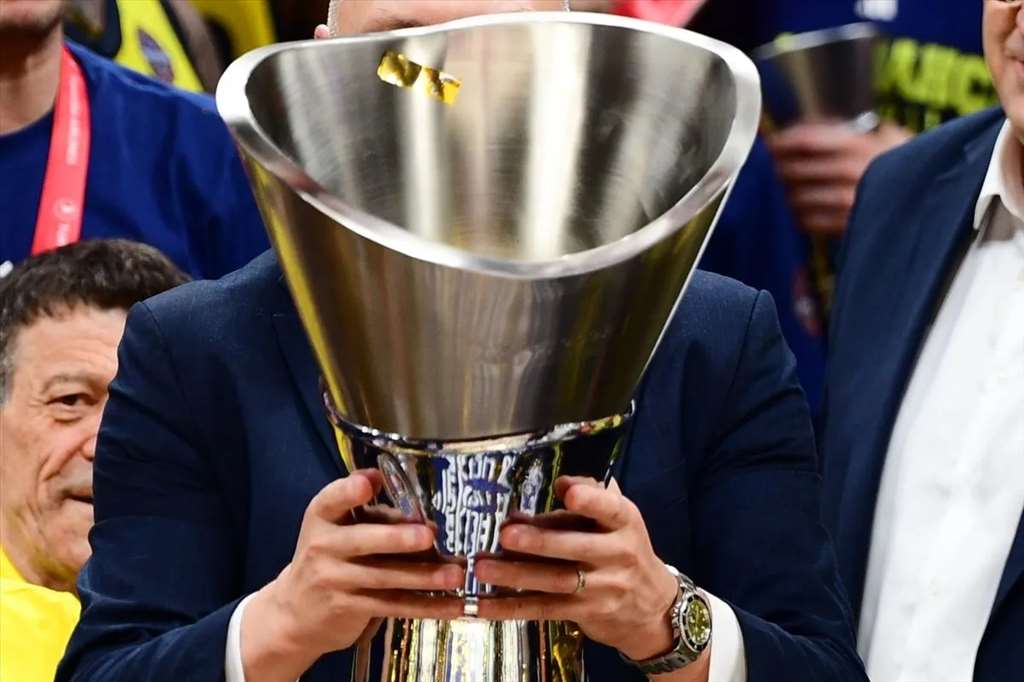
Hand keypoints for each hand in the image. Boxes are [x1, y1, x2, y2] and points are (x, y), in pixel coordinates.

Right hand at [241, 470, 465, 681]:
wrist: (295, 613)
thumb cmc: (330, 558)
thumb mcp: (341, 530)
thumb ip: (378, 518)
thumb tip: (428, 522)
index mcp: (322, 517)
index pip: (331, 500)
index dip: (348, 491)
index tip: (368, 483)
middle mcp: (324, 546)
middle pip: (362, 540)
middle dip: (396, 538)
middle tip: (428, 535)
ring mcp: (334, 579)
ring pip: (384, 577)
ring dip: (423, 576)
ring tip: (455, 574)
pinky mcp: (348, 608)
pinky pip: (392, 605)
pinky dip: (425, 605)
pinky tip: (451, 604)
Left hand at [474, 477, 679, 661]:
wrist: (651, 606)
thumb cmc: (620, 550)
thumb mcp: (610, 522)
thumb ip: (571, 511)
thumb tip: (518, 512)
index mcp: (624, 522)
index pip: (610, 509)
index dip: (590, 500)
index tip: (566, 490)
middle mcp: (618, 553)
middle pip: (577, 547)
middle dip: (540, 541)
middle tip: (506, 534)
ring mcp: (603, 587)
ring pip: (556, 581)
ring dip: (516, 574)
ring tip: (483, 567)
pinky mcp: (586, 613)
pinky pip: (545, 609)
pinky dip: (512, 607)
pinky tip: (484, 605)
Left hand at [768, 122, 911, 235]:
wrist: (939, 200)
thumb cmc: (912, 165)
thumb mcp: (891, 136)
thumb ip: (855, 131)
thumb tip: (815, 125)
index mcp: (859, 145)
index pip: (805, 140)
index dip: (782, 141)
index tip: (771, 143)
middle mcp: (850, 171)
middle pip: (795, 169)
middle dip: (781, 168)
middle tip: (775, 167)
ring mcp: (847, 200)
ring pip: (797, 197)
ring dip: (790, 193)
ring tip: (791, 189)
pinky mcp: (847, 226)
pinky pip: (808, 221)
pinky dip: (801, 215)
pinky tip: (805, 210)